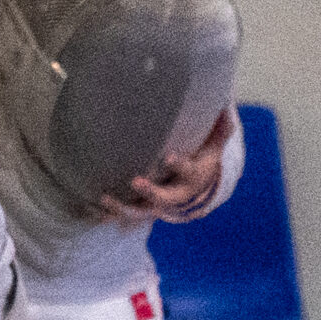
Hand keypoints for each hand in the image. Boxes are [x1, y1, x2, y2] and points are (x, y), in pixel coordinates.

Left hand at [96, 107, 231, 222]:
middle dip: (150, 192)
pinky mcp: (146, 208)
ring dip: (124, 208)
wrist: (200, 187)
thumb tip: (226, 105)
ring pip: (143, 212)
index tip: (168, 157)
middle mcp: (176, 194)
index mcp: (193, 176)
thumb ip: (221, 127)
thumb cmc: (203, 158)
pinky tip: (94, 212)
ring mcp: (159, 205)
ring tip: (106, 198)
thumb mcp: (216, 143)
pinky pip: (128, 215)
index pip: (188, 171)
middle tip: (135, 181)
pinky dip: (112, 215)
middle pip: (164, 198)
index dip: (178, 165)